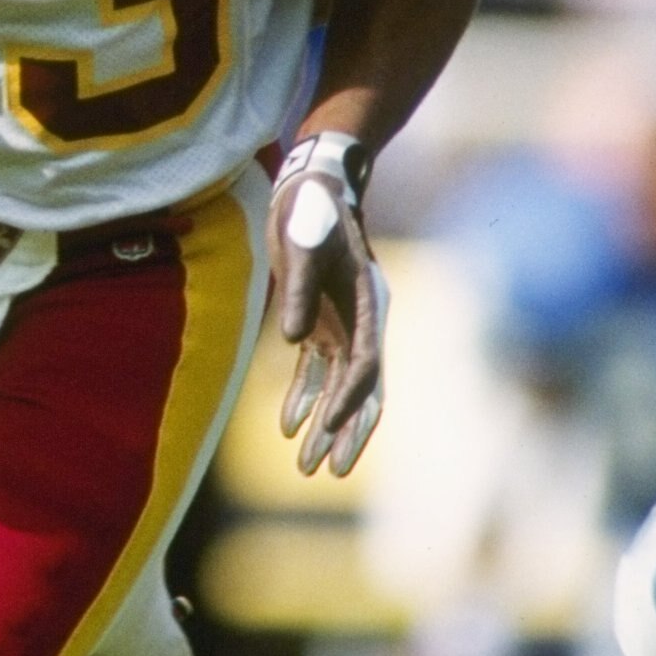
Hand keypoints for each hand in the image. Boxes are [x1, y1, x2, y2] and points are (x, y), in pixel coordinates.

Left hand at [270, 139, 387, 476]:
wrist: (314, 183)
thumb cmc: (311, 207)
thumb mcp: (302, 241)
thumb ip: (300, 288)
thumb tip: (293, 340)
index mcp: (369, 303)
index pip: (366, 365)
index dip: (350, 399)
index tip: (331, 429)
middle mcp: (363, 320)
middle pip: (363, 389)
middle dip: (347, 431)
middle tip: (329, 471)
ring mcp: (343, 324)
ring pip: (340, 388)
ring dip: (324, 424)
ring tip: (306, 466)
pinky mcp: (321, 322)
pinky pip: (316, 370)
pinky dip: (304, 397)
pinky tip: (286, 425)